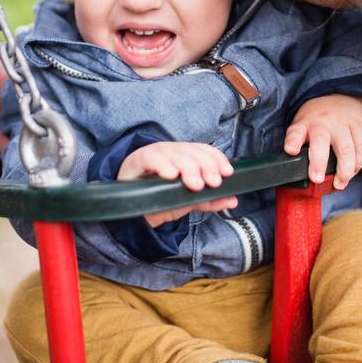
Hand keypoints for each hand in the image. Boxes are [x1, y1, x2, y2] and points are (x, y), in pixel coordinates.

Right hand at [117, 142, 237, 226]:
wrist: (129, 212)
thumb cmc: (157, 199)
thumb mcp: (185, 201)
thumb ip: (208, 200)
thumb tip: (232, 199)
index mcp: (183, 157)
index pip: (202, 150)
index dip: (216, 158)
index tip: (227, 173)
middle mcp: (169, 152)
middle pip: (190, 151)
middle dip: (205, 165)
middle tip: (213, 182)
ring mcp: (153, 154)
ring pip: (173, 153)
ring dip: (187, 167)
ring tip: (195, 184)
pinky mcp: (136, 161)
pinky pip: (150, 158)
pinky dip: (161, 165)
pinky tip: (171, 175)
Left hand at [285, 94, 361, 189]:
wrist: (345, 96)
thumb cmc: (319, 118)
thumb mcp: (303, 124)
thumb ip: (299, 143)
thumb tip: (295, 170)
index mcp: (305, 123)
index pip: (296, 131)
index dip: (293, 141)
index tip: (291, 150)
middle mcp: (323, 122)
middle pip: (321, 141)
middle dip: (319, 162)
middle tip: (317, 179)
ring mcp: (342, 123)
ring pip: (346, 148)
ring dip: (344, 170)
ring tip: (339, 184)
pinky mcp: (359, 126)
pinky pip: (361, 149)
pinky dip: (358, 165)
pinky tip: (352, 173)